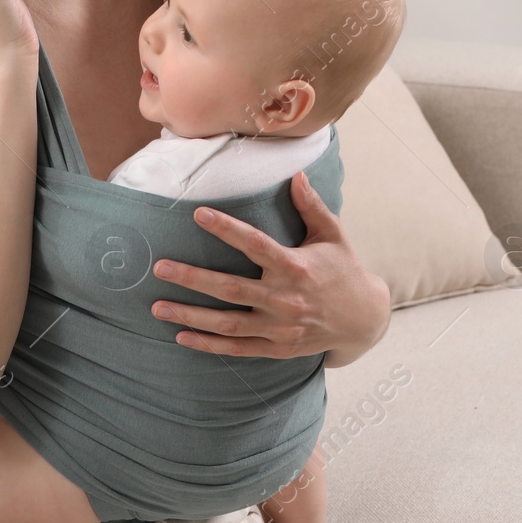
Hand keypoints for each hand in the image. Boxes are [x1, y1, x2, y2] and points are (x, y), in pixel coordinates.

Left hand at [149, 170, 391, 364]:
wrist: (363, 319)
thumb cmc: (343, 270)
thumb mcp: (332, 235)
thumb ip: (311, 206)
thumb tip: (296, 174)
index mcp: (296, 266)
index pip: (255, 244)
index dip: (226, 228)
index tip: (199, 214)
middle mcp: (285, 298)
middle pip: (231, 289)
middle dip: (192, 278)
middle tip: (160, 268)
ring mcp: (280, 327)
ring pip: (228, 323)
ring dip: (191, 315)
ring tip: (158, 306)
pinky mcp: (278, 348)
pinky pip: (237, 347)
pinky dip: (209, 344)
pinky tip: (181, 336)